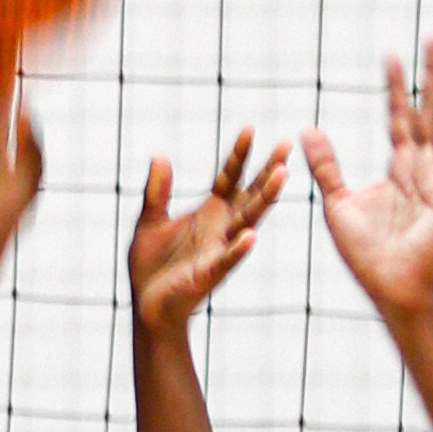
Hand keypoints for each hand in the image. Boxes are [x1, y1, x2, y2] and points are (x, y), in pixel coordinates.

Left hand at [127, 128, 284, 344]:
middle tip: (286, 144)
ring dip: (265, 199)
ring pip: (248, 220)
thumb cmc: (152, 264)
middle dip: (268, 169)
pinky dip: (238, 249)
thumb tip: (159, 154)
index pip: (230, 176)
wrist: (146, 305)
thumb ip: (156, 190)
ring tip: (282, 175)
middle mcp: (221, 227)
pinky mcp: (209, 273)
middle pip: (251, 193)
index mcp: (210, 211)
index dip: (239, 153)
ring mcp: (219, 249)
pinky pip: (227, 259)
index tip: (250, 127)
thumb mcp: (149, 220)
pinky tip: (250, 236)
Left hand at [304, 43, 432, 335]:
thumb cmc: (365, 254)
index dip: (395, 87)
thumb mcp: (337, 203)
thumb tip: (307, 129)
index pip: (398, 117)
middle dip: (431, 76)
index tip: (392, 55)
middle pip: (428, 110)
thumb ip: (327, 166)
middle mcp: (423, 167)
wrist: (387, 287)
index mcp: (398, 167)